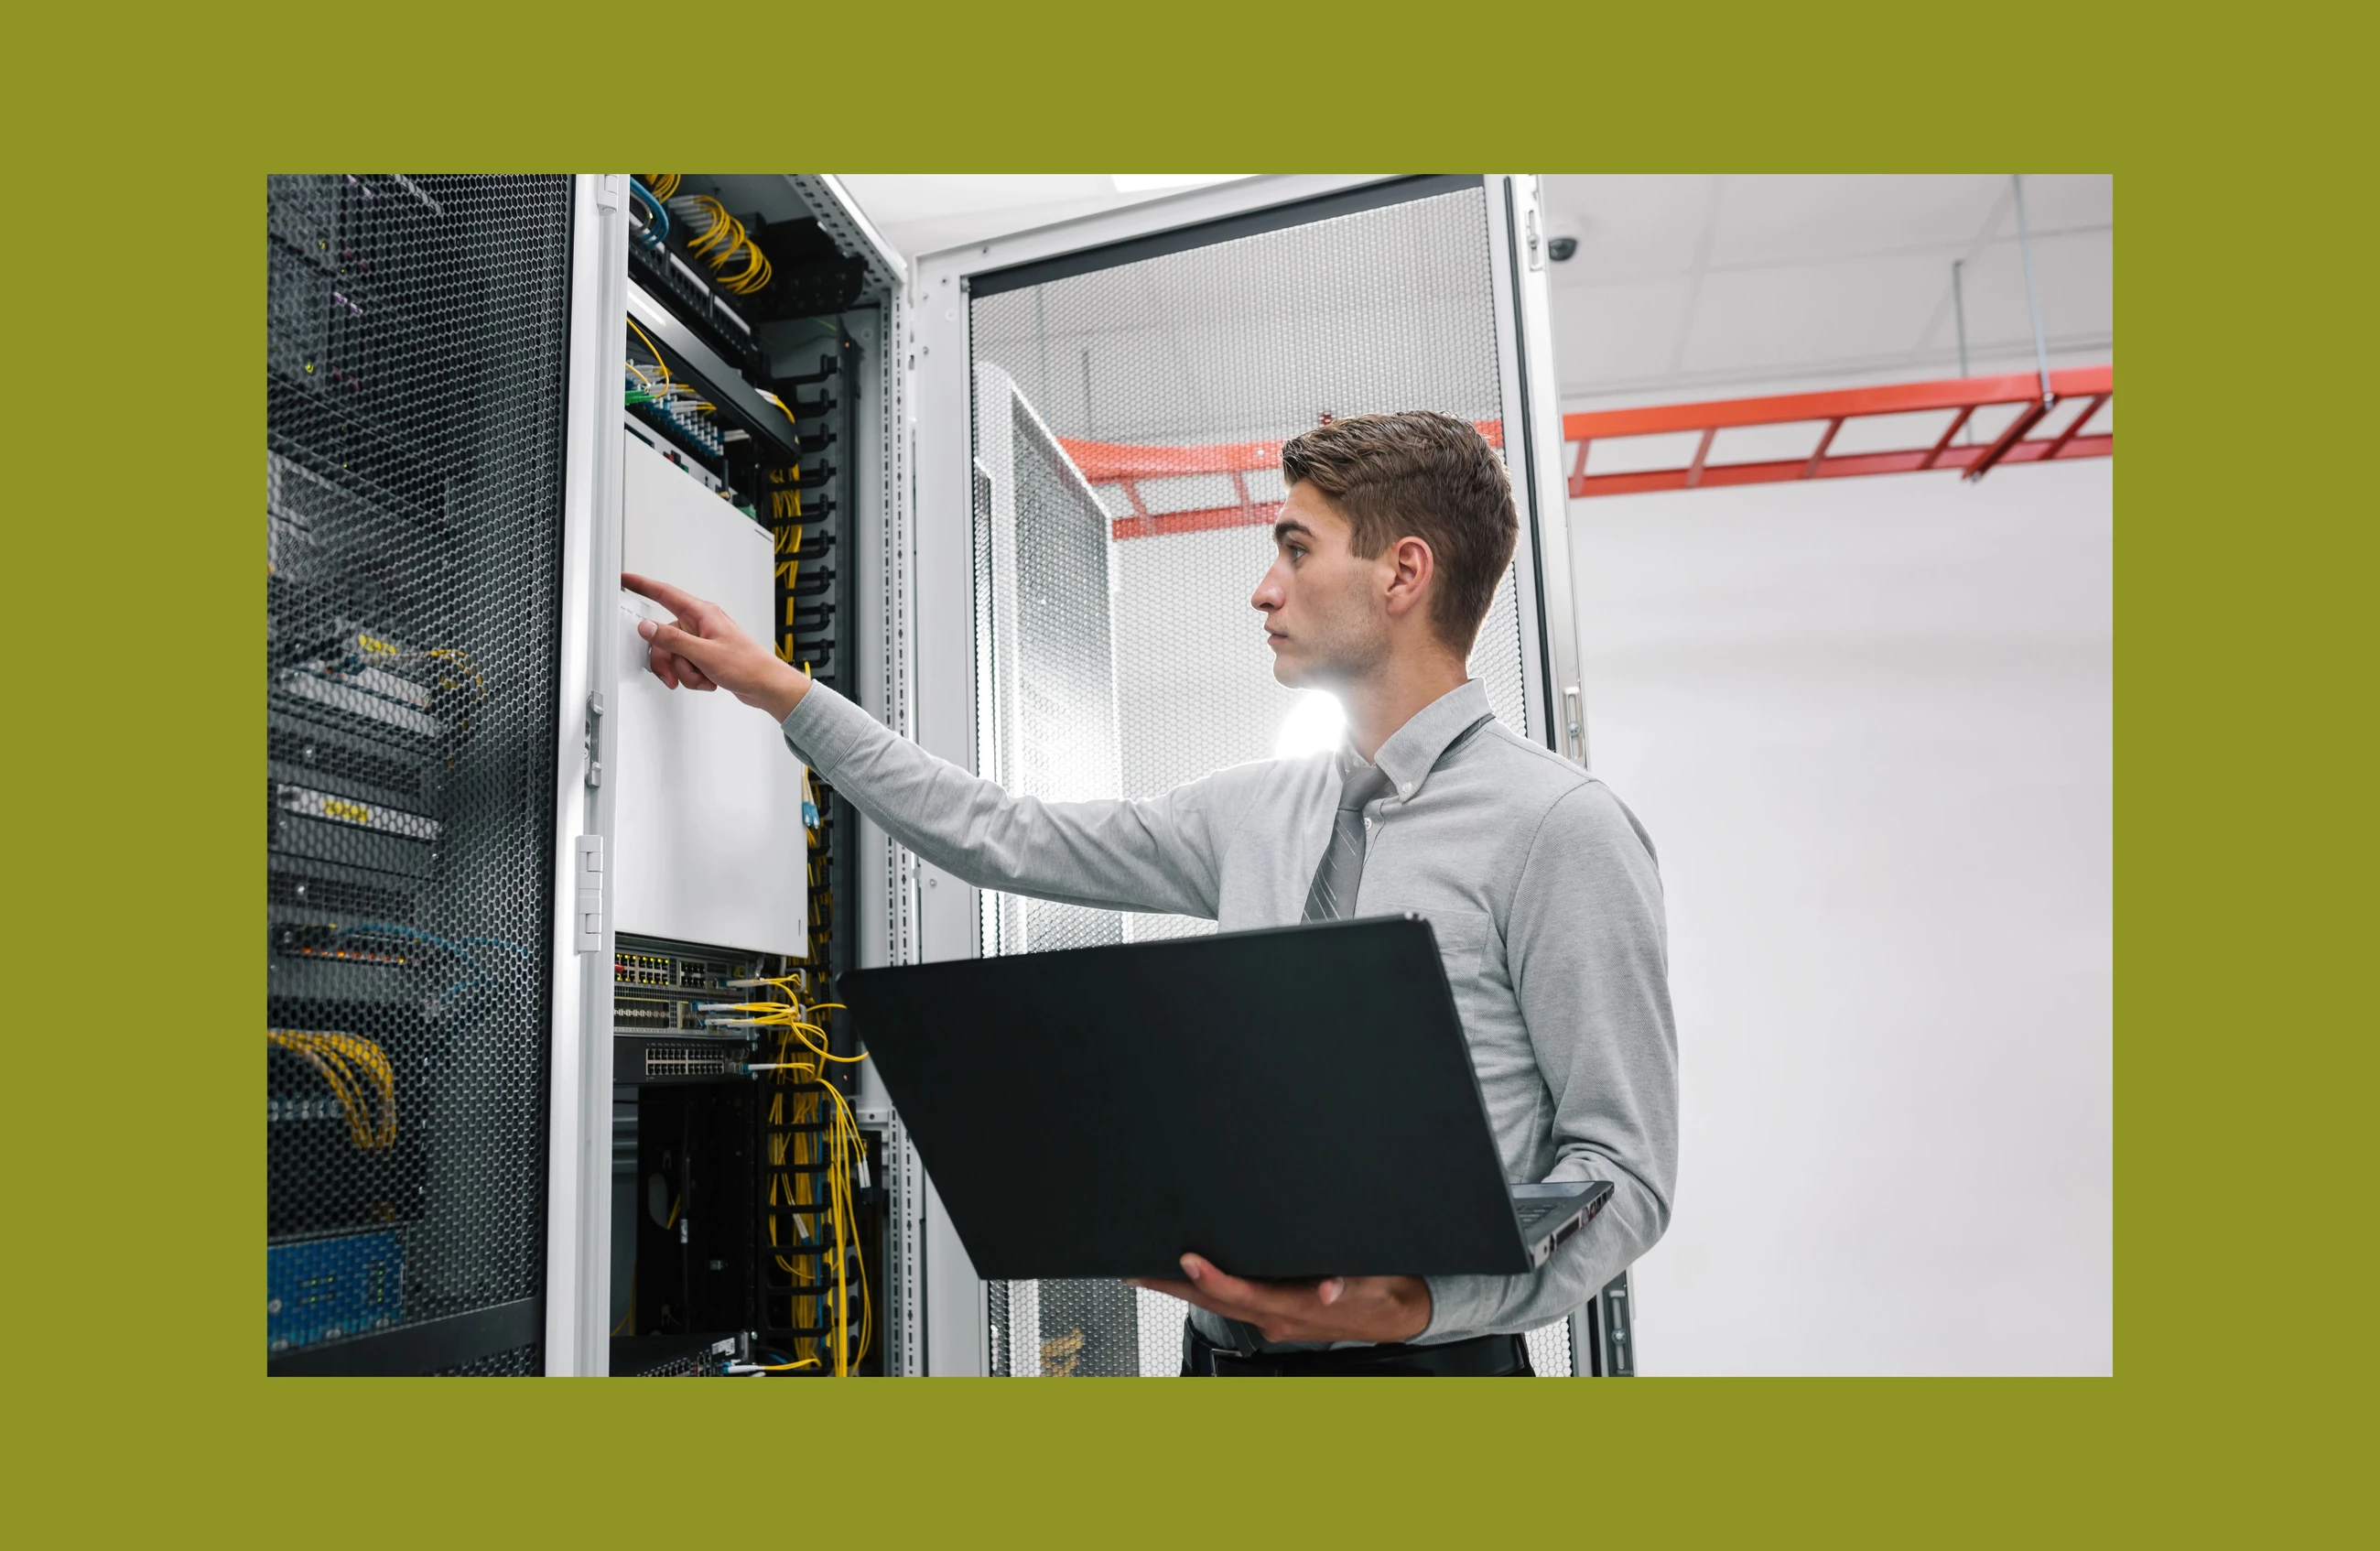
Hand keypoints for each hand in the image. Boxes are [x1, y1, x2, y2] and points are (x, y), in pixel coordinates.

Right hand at [621, 572, 809, 720]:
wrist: (766, 685)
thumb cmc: (747, 665)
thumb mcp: (703, 654)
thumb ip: (672, 640)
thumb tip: (648, 627)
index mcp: (702, 614)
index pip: (665, 594)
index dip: (643, 585)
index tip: (626, 579)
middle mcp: (702, 623)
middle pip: (665, 637)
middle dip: (669, 661)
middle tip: (675, 676)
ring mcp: (703, 640)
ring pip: (675, 655)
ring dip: (686, 672)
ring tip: (704, 677)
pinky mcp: (706, 655)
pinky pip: (686, 665)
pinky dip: (694, 677)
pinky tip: (709, 679)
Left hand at [1126, 1254, 1432, 1345]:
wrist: (1399, 1312)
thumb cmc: (1384, 1292)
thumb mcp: (1376, 1282)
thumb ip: (1348, 1283)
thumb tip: (1325, 1290)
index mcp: (1298, 1308)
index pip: (1247, 1294)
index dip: (1215, 1280)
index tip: (1189, 1262)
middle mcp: (1279, 1319)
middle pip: (1217, 1303)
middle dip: (1174, 1287)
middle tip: (1136, 1268)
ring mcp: (1274, 1320)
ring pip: (1218, 1305)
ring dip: (1180, 1291)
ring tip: (1144, 1272)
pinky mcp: (1275, 1314)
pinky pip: (1230, 1304)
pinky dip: (1204, 1290)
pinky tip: (1185, 1279)